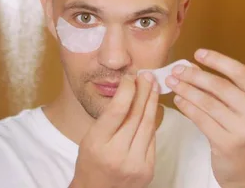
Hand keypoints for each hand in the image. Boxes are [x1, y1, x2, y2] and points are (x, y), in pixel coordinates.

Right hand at [70, 72, 159, 187]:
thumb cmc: (91, 162)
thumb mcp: (90, 138)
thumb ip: (109, 118)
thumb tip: (129, 90)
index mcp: (97, 144)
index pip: (117, 111)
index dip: (127, 90)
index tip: (131, 77)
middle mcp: (117, 154)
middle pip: (136, 116)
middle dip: (143, 92)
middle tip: (147, 75)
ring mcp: (135, 164)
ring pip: (148, 126)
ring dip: (152, 103)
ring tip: (154, 86)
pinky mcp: (148, 170)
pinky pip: (152, 140)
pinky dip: (152, 122)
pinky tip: (153, 109)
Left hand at [166, 49, 244, 187]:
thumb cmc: (242, 134)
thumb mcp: (240, 109)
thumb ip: (221, 88)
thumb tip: (193, 66)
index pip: (240, 72)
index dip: (217, 60)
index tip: (197, 53)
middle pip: (220, 86)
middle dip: (194, 76)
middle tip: (176, 70)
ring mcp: (243, 129)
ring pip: (208, 102)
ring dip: (186, 90)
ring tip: (172, 83)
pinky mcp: (227, 143)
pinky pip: (201, 119)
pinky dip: (187, 107)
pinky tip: (178, 100)